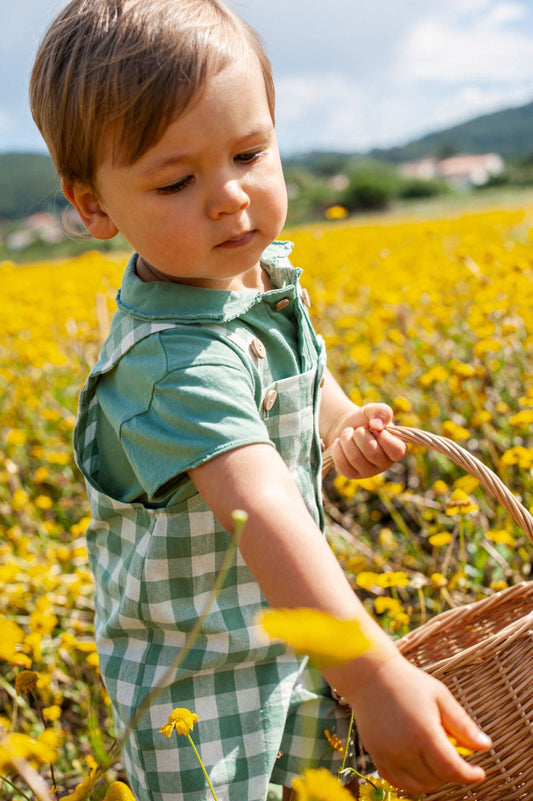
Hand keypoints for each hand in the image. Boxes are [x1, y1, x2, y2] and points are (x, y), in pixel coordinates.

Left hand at [329, 402, 406, 478]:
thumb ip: (381, 412)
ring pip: (355, 458)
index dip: (385, 438)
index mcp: (397, 448)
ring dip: (346, 440)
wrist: (346, 428)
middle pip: (371, 452)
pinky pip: (342, 465)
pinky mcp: (352, 474)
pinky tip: (340, 443)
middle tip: (357, 429)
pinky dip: (337, 449)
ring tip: (347, 433)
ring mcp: (368, 472)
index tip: (376, 429)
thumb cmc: (364, 420)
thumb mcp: (373, 411)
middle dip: (359, 435)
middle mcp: (385, 463)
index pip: (397, 450)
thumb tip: (377, 425)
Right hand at [347, 654, 491, 794]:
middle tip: (452, 753)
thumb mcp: (440, 696)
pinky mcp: (376, 756)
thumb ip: (462, 724)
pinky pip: (397, 782)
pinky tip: (417, 763)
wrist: (370, 675)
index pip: (452, 770)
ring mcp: (388, 755)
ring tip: (434, 757)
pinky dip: (411, 780)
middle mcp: (404, 749)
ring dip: (432, 779)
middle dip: (451, 772)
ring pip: (418, 786)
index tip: (478, 773)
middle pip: (437, 779)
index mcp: (424, 733)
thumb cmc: (408, 682)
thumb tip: (485, 746)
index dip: (469, 775)